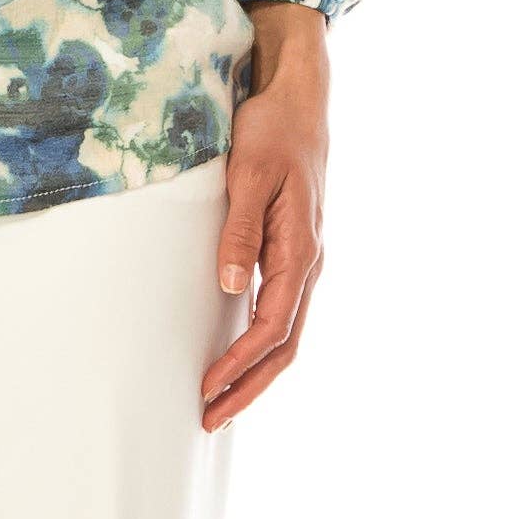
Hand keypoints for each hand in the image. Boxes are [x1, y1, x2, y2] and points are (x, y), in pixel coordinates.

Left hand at [201, 1, 328, 431]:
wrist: (300, 99)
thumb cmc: (272, 132)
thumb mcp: (249, 177)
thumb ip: (239, 232)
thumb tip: (231, 288)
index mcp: (300, 250)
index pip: (273, 326)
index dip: (241, 363)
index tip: (209, 388)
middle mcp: (308, 264)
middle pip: (285, 345)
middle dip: (249, 387)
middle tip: (209, 419)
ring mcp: (303, 261)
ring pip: (286, 334)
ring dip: (255, 373)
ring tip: (219, 403)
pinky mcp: (292, 253)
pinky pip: (282, 313)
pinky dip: (261, 346)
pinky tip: (237, 358)